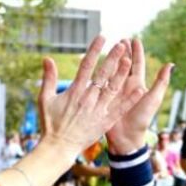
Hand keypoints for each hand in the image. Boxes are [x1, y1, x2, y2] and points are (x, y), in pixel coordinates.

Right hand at [36, 38, 137, 158]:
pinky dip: (130, 100)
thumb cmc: (50, 123)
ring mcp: (97, 110)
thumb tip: (47, 59)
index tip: (102, 37)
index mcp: (74, 91)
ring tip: (130, 61)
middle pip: (103, 74)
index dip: (94, 50)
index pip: (86, 65)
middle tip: (122, 44)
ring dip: (122, 75)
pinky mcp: (104, 122)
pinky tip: (141, 90)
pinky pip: (119, 109)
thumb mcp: (44, 99)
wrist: (58, 147)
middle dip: (112, 58)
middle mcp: (88, 98)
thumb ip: (48, 78)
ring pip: (113, 89)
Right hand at [103, 41, 173, 155]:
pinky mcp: (104, 98)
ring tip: (109, 47)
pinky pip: (101, 83)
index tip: (134, 39)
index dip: (137, 52)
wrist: (126, 137)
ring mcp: (114, 91)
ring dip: (111, 59)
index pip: (138, 64)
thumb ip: (161, 82)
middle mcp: (126, 86)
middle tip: (120, 40)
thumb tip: (171, 64)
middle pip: (124, 64)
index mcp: (138, 84)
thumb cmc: (142, 119)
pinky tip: (96, 64)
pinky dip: (99, 73)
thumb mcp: (153, 99)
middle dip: (123, 52)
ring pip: (112, 71)